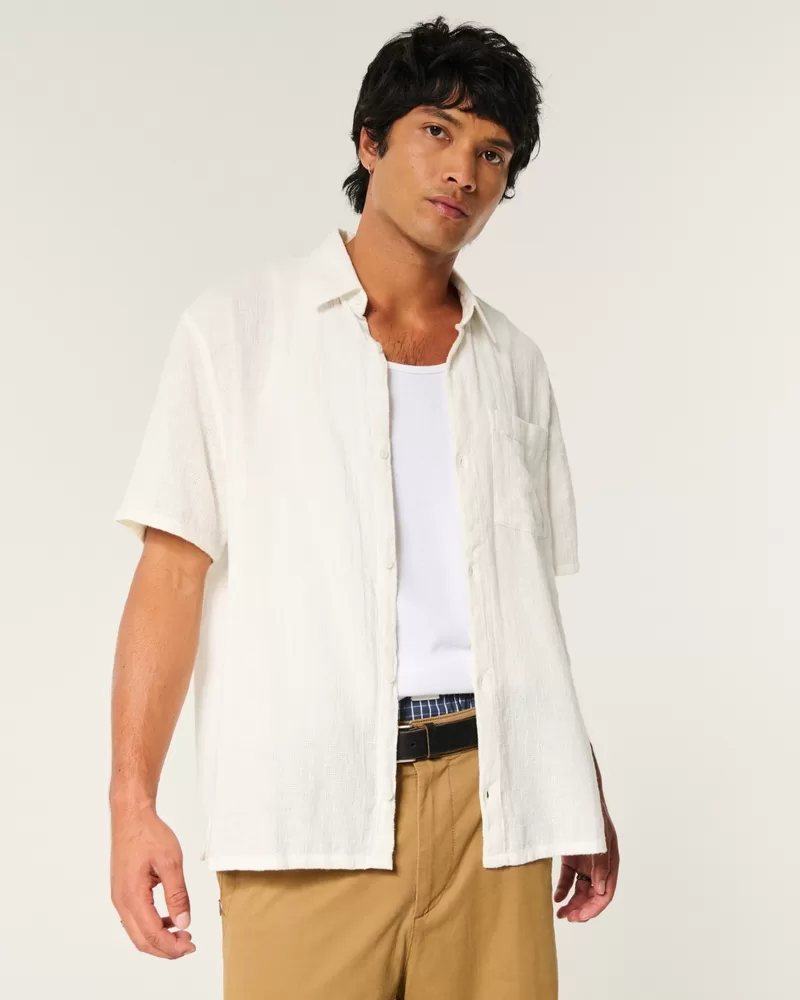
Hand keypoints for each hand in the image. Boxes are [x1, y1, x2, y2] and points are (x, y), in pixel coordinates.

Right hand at [110, 800, 195, 957]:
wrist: (131, 817)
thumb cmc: (149, 834)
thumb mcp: (170, 862)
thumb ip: (177, 894)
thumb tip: (184, 922)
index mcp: (132, 896)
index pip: (151, 934)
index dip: (171, 946)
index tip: (190, 946)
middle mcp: (121, 901)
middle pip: (141, 940)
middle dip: (166, 948)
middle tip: (189, 945)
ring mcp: (120, 897)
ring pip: (137, 932)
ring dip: (159, 938)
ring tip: (182, 933)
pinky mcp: (123, 892)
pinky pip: (136, 918)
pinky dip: (153, 926)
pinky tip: (170, 919)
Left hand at [553, 802, 618, 921]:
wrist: (572, 793)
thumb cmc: (589, 813)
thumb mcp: (599, 837)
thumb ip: (601, 863)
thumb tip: (601, 891)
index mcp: (611, 860)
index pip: (606, 892)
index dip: (595, 907)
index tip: (580, 917)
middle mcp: (599, 864)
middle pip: (594, 894)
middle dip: (582, 909)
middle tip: (568, 918)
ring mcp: (585, 861)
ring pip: (581, 889)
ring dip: (573, 903)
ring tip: (561, 914)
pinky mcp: (572, 857)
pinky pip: (569, 878)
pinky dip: (563, 890)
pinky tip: (556, 898)